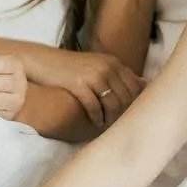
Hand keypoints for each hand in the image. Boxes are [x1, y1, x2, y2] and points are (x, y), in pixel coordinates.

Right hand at [18, 45, 143, 128]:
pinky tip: (96, 123)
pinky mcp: (78, 84)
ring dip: (111, 119)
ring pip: (113, 104)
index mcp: (114, 62)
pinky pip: (94, 106)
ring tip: (107, 126)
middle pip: (126, 97)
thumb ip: (120, 73)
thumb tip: (144, 83)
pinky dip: (97, 117)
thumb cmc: (71, 67)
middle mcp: (107, 66)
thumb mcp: (98, 64)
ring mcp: (94, 75)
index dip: (135, 104)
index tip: (130, 116)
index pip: (135, 87)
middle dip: (124, 114)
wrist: (42, 60)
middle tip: (118, 125)